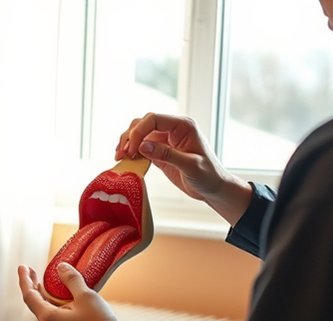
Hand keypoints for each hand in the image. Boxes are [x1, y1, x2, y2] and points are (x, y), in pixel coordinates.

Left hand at [18, 263, 128, 320]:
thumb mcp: (85, 296)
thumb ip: (71, 280)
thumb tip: (61, 267)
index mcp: (47, 319)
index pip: (29, 295)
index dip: (25, 279)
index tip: (22, 266)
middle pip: (35, 304)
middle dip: (33, 286)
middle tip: (32, 270)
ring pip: (44, 312)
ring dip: (44, 296)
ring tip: (46, 282)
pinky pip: (52, 319)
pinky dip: (52, 306)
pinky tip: (60, 299)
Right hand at [115, 113, 252, 225]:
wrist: (213, 188)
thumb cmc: (208, 175)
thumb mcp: (190, 165)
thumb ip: (166, 155)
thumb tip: (142, 146)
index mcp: (183, 126)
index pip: (153, 119)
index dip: (139, 132)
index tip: (132, 149)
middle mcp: (173, 129)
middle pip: (143, 123)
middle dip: (129, 136)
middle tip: (122, 154)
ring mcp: (165, 140)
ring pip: (139, 134)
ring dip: (127, 143)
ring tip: (120, 157)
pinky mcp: (160, 152)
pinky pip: (141, 147)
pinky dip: (132, 152)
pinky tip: (126, 161)